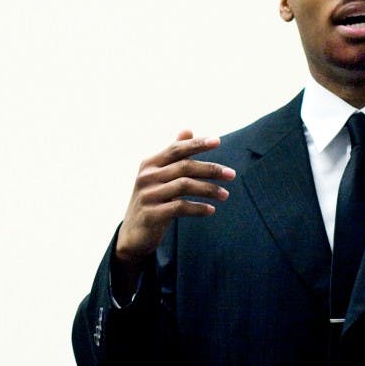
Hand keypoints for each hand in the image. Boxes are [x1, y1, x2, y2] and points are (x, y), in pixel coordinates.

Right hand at [114, 131, 235, 291]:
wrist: (132, 235)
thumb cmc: (152, 201)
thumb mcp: (159, 176)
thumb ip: (173, 155)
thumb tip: (187, 130)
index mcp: (149, 164)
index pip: (176, 149)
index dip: (197, 144)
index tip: (218, 141)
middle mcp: (146, 177)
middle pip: (184, 167)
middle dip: (211, 169)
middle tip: (232, 174)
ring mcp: (147, 195)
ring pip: (184, 185)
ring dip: (209, 189)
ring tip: (225, 195)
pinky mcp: (151, 214)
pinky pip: (180, 207)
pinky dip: (198, 208)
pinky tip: (211, 210)